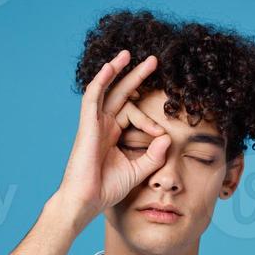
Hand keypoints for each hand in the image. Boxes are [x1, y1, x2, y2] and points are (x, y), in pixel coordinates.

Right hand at [56, 49, 170, 223]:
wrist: (87, 201)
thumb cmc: (107, 189)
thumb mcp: (137, 171)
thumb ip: (153, 155)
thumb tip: (168, 138)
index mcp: (113, 134)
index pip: (133, 113)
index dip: (150, 121)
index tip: (161, 134)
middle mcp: (103, 125)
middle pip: (120, 93)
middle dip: (136, 76)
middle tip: (153, 60)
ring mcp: (94, 124)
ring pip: (105, 89)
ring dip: (116, 71)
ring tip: (128, 54)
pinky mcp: (87, 126)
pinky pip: (92, 98)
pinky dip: (100, 81)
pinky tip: (110, 68)